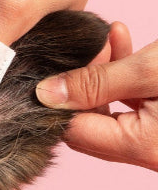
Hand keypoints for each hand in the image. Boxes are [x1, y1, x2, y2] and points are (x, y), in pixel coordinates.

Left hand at [36, 22, 157, 170]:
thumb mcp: (148, 70)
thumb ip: (95, 83)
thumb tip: (44, 94)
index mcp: (141, 147)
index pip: (75, 130)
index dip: (59, 98)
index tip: (54, 64)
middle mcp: (147, 152)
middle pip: (90, 123)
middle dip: (81, 84)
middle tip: (83, 48)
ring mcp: (156, 141)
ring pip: (111, 110)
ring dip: (104, 74)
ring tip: (104, 37)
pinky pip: (133, 105)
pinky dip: (125, 79)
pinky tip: (120, 40)